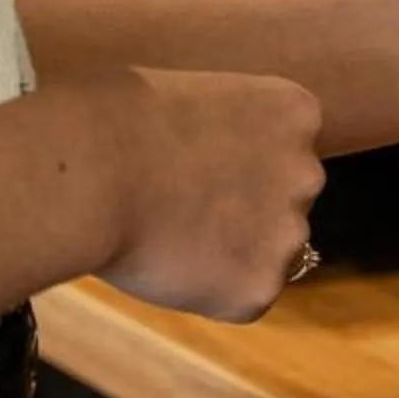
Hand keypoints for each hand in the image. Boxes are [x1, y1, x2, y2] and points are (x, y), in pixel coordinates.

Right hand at [85, 68, 325, 321]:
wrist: (90, 168)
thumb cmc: (114, 118)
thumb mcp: (191, 98)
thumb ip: (224, 134)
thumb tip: (212, 168)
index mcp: (295, 113)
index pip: (284, 150)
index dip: (232, 164)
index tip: (190, 163)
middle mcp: (307, 173)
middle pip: (282, 205)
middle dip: (241, 211)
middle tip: (175, 208)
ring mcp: (289, 234)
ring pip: (264, 255)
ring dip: (226, 254)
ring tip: (162, 234)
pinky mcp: (260, 288)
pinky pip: (237, 299)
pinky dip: (205, 293)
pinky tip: (162, 264)